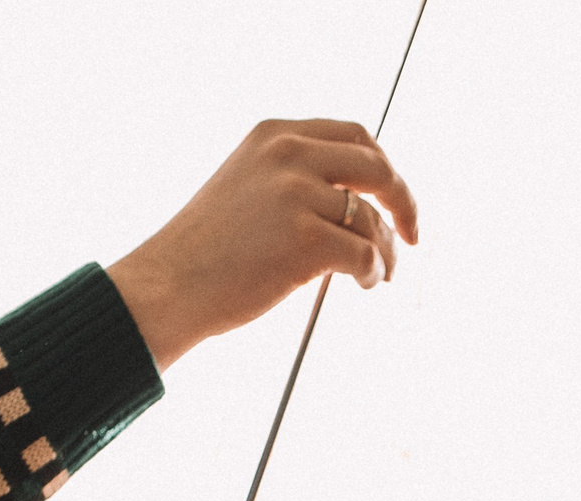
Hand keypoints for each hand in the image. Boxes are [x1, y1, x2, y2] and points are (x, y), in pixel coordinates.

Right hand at [106, 118, 419, 370]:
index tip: (395, 199)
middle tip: (411, 236)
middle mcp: (288, 154)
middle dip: (403, 203)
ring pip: (372, 220)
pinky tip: (364, 284)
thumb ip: (299, 178)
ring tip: (377, 275)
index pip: (355, 136)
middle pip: (377, 168)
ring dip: (385, 252)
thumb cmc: (209, 250)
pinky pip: (366, 255)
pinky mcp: (306, 238)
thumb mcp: (250, 187)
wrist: (169, 285)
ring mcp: (297, 193)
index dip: (385, 168)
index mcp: (276, 134)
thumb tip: (365, 198)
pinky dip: (373, 273)